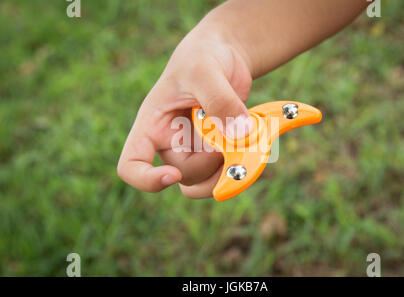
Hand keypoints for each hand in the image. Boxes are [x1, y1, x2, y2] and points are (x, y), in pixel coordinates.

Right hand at [117, 24, 252, 197]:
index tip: (173, 174)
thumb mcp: (204, 71)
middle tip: (230, 138)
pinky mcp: (219, 149)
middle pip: (184, 175)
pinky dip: (241, 165)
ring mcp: (196, 149)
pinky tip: (249, 142)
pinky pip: (227, 172)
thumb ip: (219, 101)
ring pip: (206, 181)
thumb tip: (239, 136)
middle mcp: (171, 143)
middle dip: (209, 163)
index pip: (131, 165)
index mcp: (153, 126)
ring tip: (241, 143)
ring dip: (226, 172)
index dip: (146, 179)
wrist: (224, 55)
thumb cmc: (202, 57)